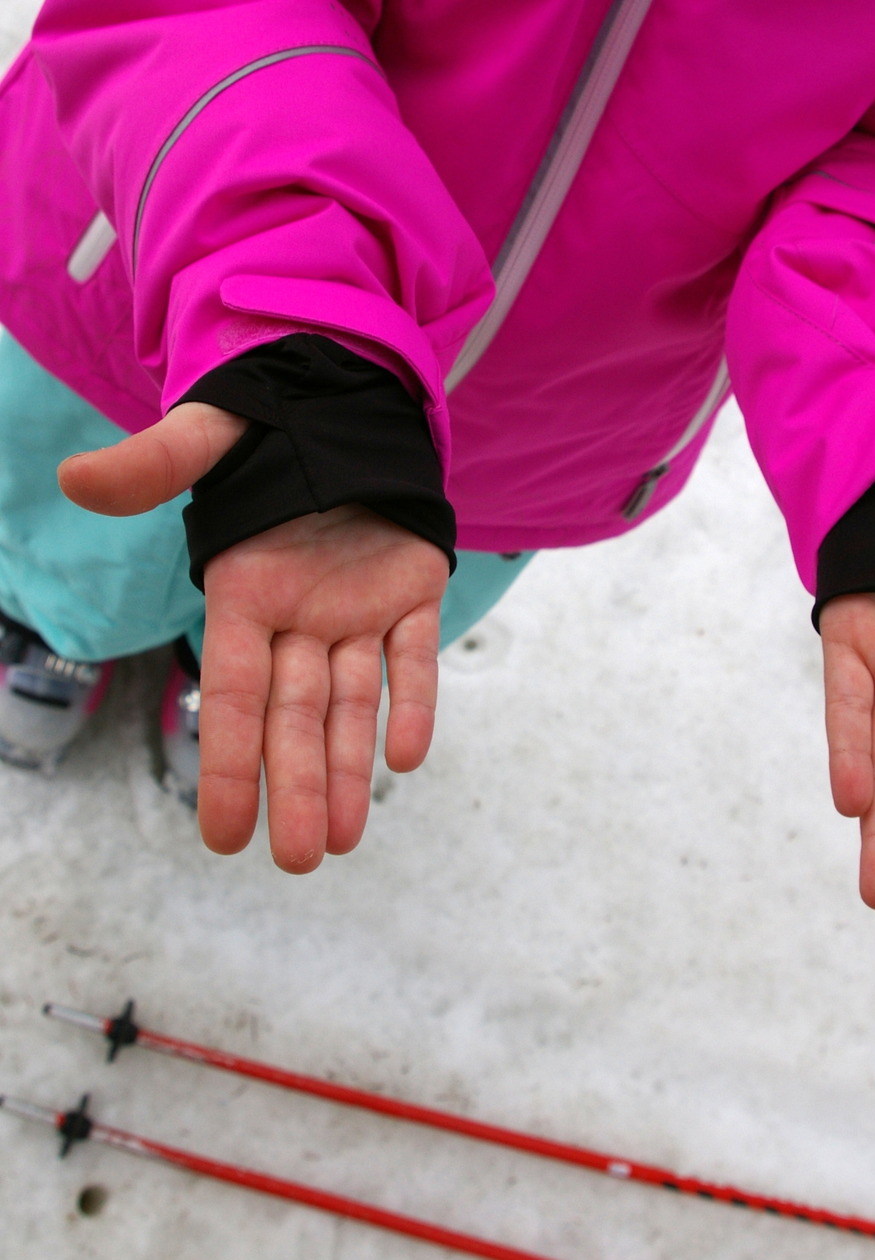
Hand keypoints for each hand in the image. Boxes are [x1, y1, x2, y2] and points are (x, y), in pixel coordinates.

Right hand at [59, 402, 448, 870]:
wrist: (338, 398)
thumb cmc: (264, 424)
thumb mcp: (210, 436)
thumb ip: (156, 463)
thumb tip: (75, 478)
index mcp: (243, 593)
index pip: (230, 692)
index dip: (226, 761)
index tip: (220, 834)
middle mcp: (297, 616)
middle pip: (294, 717)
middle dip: (296, 787)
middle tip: (300, 860)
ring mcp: (357, 607)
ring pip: (351, 703)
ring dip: (351, 768)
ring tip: (345, 839)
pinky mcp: (413, 588)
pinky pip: (414, 655)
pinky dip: (414, 702)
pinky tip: (408, 757)